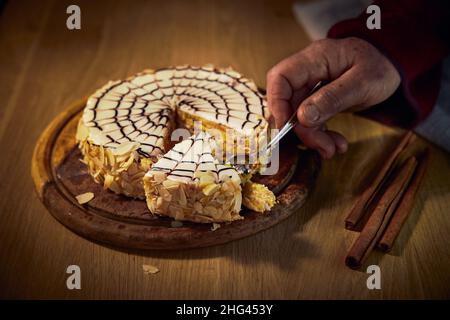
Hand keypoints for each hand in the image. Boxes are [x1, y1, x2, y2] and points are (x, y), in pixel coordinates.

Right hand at [266, 37, 400, 158]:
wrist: (393, 65)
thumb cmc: (381, 66)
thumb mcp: (363, 83)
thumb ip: (332, 98)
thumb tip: (303, 117)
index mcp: (315, 58)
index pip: (280, 77)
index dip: (277, 102)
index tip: (285, 126)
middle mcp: (308, 71)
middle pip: (289, 101)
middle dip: (302, 129)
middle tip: (321, 146)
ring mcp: (312, 86)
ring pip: (299, 115)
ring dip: (313, 136)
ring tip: (333, 149)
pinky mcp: (318, 99)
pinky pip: (312, 120)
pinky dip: (321, 134)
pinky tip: (336, 144)